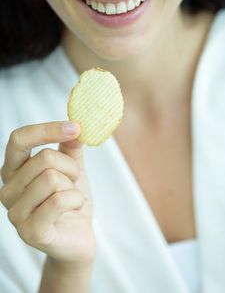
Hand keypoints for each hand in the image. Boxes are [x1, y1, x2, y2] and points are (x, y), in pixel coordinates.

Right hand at [0, 121, 95, 266]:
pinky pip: (59, 200)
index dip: (47, 129)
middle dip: (71, 167)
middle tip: (74, 180)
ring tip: (72, 197)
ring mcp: (15, 213)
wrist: (78, 237)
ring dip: (73, 186)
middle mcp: (8, 190)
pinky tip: (75, 207)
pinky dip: (76, 200)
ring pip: (52, 178)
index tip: (75, 127)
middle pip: (45, 158)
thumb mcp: (71, 168)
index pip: (19, 139)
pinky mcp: (29, 232)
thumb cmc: (70, 200)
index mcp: (14, 170)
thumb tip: (75, 126)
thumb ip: (70, 146)